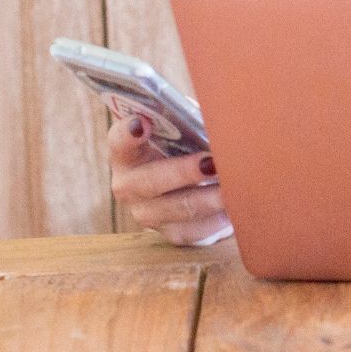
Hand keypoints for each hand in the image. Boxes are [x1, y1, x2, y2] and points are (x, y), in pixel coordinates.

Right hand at [108, 114, 230, 246]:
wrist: (187, 183)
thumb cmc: (183, 145)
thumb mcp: (180, 131)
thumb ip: (186, 124)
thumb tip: (216, 119)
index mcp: (125, 152)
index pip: (119, 140)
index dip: (128, 133)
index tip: (143, 123)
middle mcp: (128, 185)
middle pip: (151, 180)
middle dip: (183, 172)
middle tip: (211, 164)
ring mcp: (145, 212)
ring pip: (175, 208)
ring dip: (205, 200)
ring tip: (230, 190)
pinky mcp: (168, 232)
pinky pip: (191, 231)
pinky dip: (213, 221)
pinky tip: (231, 211)